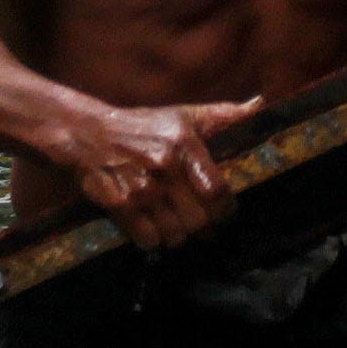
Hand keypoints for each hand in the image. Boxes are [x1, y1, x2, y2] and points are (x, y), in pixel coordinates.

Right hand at [56, 98, 258, 248]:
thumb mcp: (182, 115)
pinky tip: (154, 229)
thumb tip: (259, 106)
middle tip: (205, 227)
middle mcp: (165, 167)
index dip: (227, 210)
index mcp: (184, 144)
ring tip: (179, 228)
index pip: (218, 192)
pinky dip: (155, 241)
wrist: (87, 133)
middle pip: (200, 221)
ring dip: (181, 237)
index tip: (226, 213)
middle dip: (206, 229)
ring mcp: (141, 189)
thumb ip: (223, 114)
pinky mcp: (120, 206)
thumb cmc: (142, 125)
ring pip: (176, 236)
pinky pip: (150, 241)